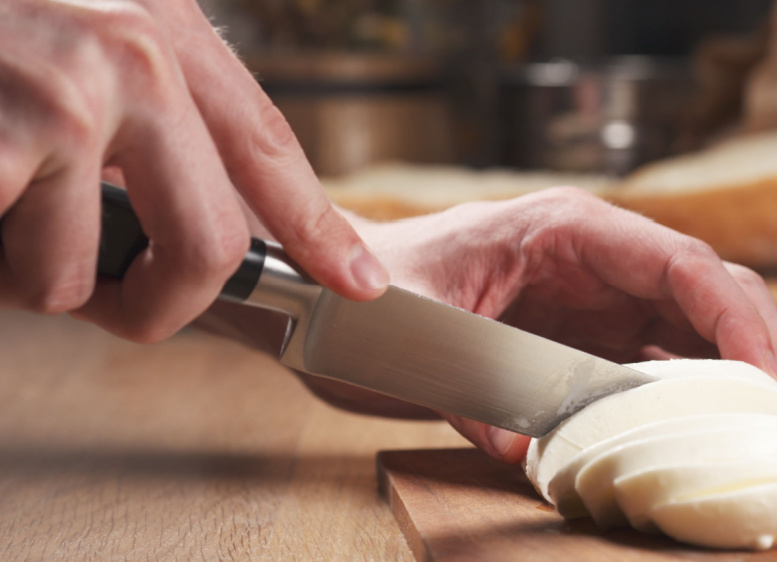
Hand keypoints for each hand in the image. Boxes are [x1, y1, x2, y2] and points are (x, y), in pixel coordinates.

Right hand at [0, 0, 386, 342]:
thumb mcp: (73, 16)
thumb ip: (139, 94)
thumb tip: (189, 199)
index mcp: (159, 25)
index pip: (267, 146)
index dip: (317, 226)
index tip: (356, 282)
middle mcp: (131, 57)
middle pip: (211, 245)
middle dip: (162, 305)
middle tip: (120, 310)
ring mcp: (63, 98)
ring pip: (76, 272)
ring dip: (21, 268)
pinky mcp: (5, 139)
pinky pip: (14, 263)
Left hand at [296, 188, 776, 461]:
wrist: (334, 301)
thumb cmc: (372, 296)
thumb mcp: (414, 332)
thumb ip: (472, 387)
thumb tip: (529, 450)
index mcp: (569, 230)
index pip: (683, 263)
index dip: (739, 320)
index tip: (774, 381)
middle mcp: (601, 261)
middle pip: (714, 293)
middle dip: (765, 353)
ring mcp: (602, 301)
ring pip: (702, 331)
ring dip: (744, 381)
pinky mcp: (593, 342)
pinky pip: (664, 367)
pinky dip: (699, 401)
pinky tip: (718, 441)